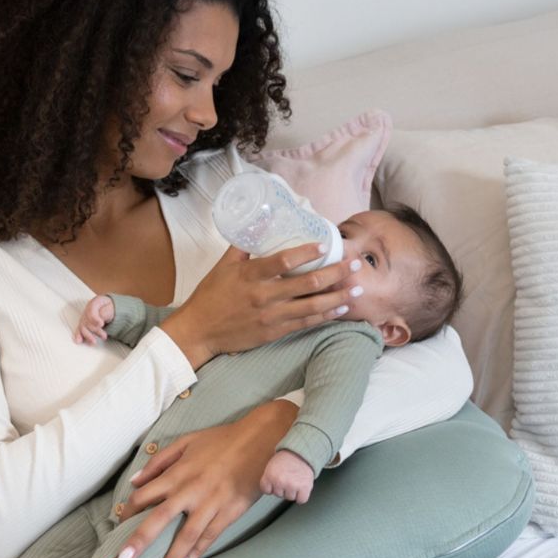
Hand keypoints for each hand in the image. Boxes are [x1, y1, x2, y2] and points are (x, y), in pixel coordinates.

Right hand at [75, 295, 114, 344]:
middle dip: (95, 330)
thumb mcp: (110, 307)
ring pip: (83, 326)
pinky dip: (79, 335)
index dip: (94, 318)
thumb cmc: (110, 307)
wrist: (109, 307)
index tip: (101, 324)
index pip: (91, 310)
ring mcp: (84, 317)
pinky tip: (78, 341)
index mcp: (95, 303)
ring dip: (88, 335)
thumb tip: (99, 323)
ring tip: (94, 342)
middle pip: (87, 320)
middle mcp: (87, 309)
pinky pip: (80, 329)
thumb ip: (105, 313)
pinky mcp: (84, 324)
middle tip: (104, 336)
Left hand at [113, 399, 297, 557]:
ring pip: (186, 536)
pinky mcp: (230, 512)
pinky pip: (210, 536)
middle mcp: (191, 490)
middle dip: (140, 541)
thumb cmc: (221, 440)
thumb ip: (159, 461)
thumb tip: (134, 480)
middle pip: (159, 519)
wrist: (260, 441)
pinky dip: (197, 553)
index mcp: (178, 473)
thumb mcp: (186, 442)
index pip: (144, 496)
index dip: (129, 513)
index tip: (119, 526)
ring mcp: (211, 503)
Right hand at [159, 244, 363, 368]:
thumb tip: (259, 225)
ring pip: (312, 306)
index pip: (285, 261)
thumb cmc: (210, 296)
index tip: (326, 245)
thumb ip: (243, 247)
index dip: (308, 252)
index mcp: (251, 275)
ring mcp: (272, 316)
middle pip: (308, 283)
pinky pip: (306, 323)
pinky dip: (326, 316)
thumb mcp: (223, 266)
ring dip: (338, 297)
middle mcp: (264, 296)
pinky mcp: (275, 332)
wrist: (199, 331)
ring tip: (358, 288)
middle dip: (337, 273)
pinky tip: (341, 308)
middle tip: (356, 264)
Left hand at [259, 450, 314, 503]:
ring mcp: (292, 485)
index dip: (271, 486)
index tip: (275, 481)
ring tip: (295, 480)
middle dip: (283, 488)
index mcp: (270, 475)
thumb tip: (269, 490)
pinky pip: (301, 500)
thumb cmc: (286, 459)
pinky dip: (302, 495)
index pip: (266, 490)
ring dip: (293, 491)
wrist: (302, 453)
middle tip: (287, 477)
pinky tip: (301, 487)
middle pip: (278, 495)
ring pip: (290, 498)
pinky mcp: (304, 488)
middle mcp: (280, 482)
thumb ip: (268, 479)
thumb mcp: (271, 466)